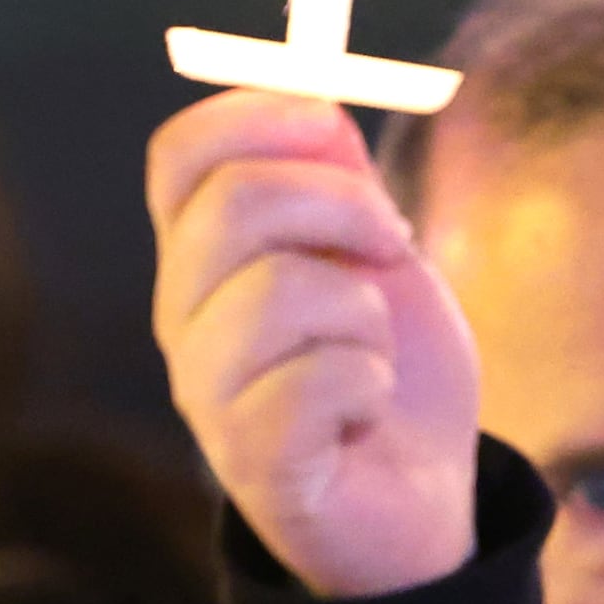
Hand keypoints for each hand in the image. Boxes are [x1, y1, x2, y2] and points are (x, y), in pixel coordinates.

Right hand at [148, 89, 484, 600]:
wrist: (423, 503)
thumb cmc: (390, 376)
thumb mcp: (379, 258)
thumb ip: (343, 181)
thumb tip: (317, 100)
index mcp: (202, 260)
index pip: (180, 155)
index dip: (257, 114)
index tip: (334, 122)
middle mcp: (184, 322)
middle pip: (230, 206)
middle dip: (340, 203)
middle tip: (395, 242)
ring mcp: (209, 397)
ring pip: (279, 292)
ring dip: (364, 310)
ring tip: (375, 352)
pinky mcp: (256, 465)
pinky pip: (318, 381)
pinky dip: (371, 383)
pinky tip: (369, 410)